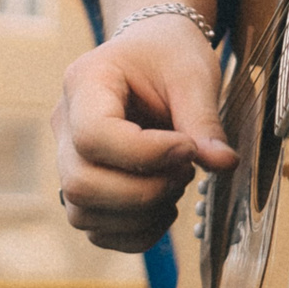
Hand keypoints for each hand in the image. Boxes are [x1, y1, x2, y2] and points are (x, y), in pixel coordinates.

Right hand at [53, 10, 236, 251]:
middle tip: (185, 170)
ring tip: (177, 183)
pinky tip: (165, 206)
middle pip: (81, 183)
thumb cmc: (170, 57)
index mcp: (84, 82)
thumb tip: (224, 164)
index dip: (145, 153)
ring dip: (140, 214)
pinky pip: (95, 229)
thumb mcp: (193, 75)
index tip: (188, 148)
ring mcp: (67, 158)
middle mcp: (64, 123)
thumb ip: (205, 120)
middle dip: (142, 192)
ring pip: (82, 213)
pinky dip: (135, 232)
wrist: (153, 55)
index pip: (94, 135)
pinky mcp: (83, 187)